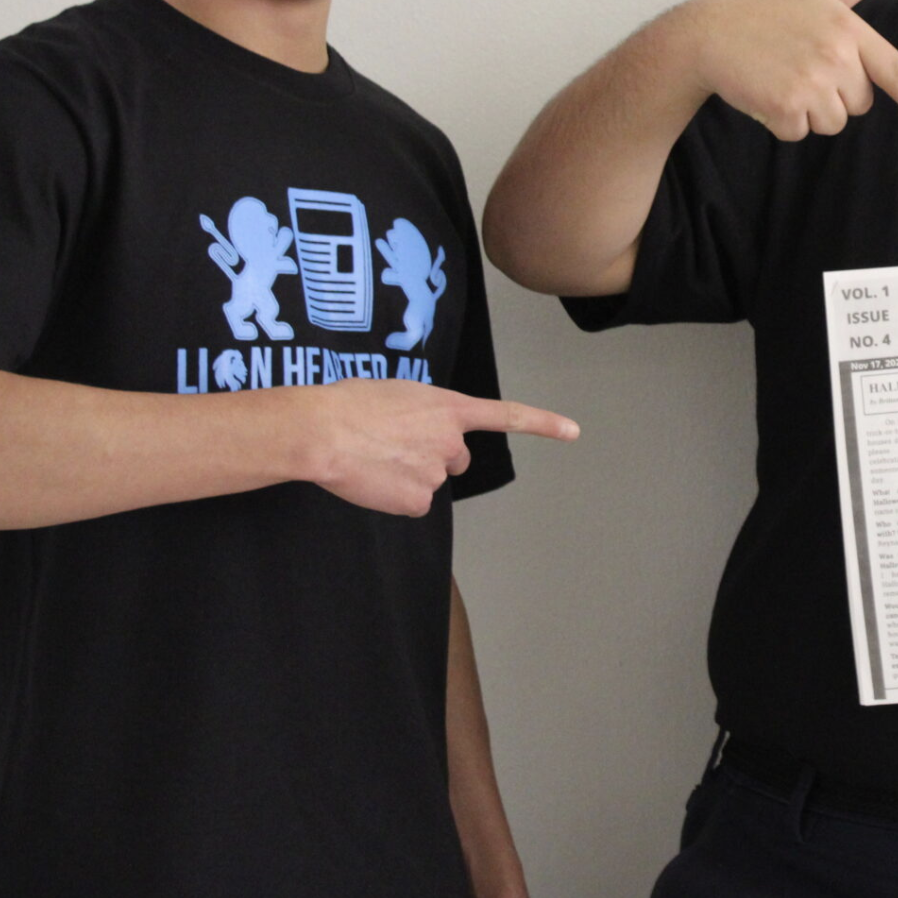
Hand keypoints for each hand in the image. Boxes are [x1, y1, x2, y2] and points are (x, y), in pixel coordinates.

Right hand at [304, 380, 577, 516]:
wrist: (324, 432)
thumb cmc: (349, 405)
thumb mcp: (397, 394)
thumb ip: (423, 413)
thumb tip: (418, 434)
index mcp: (448, 408)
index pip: (506, 416)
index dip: (543, 424)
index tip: (573, 431)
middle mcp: (452, 441)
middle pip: (455, 458)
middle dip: (433, 455)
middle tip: (396, 445)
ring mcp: (437, 473)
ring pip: (429, 480)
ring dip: (408, 473)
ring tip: (375, 457)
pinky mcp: (418, 501)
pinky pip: (411, 502)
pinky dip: (395, 496)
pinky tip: (374, 480)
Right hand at [688, 0, 897, 139]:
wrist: (712, 33)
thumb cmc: (767, 14)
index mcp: (849, 29)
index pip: (895, 70)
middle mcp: (836, 55)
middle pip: (858, 105)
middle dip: (833, 96)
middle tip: (801, 69)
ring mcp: (812, 81)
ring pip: (830, 123)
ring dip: (807, 112)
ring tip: (782, 80)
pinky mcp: (786, 105)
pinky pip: (799, 133)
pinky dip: (781, 122)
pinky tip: (765, 94)